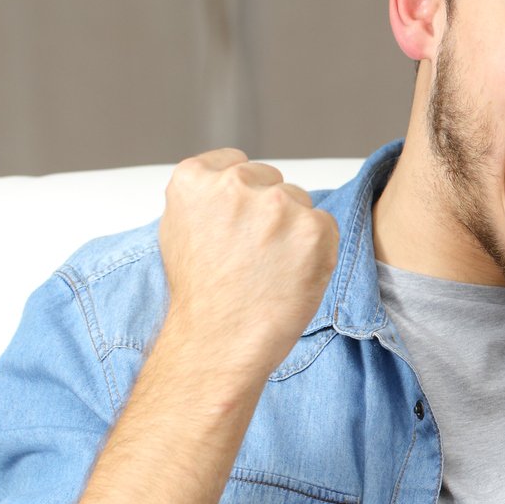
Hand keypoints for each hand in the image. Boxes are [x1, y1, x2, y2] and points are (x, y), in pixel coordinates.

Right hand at [156, 149, 339, 374]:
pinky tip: (291, 274)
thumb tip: (230, 179)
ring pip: (300, 203)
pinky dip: (317, 250)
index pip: (235, 163)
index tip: (235, 226)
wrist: (219, 341)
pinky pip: (326, 226)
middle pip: (272, 182)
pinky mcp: (313, 228)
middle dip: (269, 212)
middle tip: (252, 256)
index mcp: (195, 178)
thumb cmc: (201, 294)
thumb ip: (206, 196)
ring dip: (294, 231)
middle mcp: (235, 183)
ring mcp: (277, 204)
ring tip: (269, 269)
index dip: (241, 197)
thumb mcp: (179, 229)